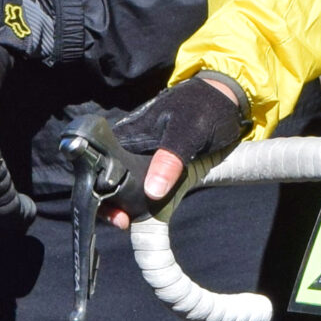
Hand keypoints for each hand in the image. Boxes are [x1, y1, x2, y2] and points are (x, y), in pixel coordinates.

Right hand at [107, 73, 249, 225]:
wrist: (224, 99)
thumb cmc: (204, 108)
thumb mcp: (189, 132)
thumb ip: (170, 159)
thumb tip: (151, 192)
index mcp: (127, 134)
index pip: (97, 162)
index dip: (96, 187)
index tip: (114, 210)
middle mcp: (127, 144)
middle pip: (104, 176)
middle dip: (108, 202)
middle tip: (122, 222)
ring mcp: (139, 154)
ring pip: (121, 182)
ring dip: (122, 203)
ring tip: (128, 220)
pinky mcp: (154, 161)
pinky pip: (139, 182)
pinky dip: (137, 198)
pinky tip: (141, 211)